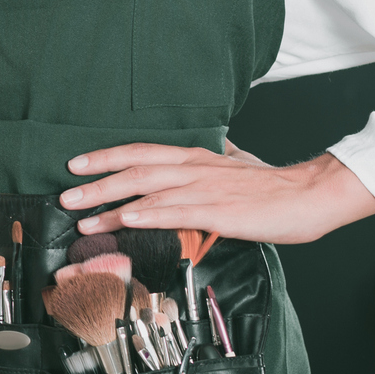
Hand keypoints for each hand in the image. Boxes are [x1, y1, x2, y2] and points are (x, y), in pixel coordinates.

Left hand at [58, 140, 374, 245]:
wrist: (311, 194)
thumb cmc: (273, 185)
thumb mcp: (234, 165)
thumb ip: (210, 163)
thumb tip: (204, 154)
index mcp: (196, 158)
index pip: (141, 152)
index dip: (105, 157)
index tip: (75, 164)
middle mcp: (195, 168)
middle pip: (135, 170)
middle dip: (96, 183)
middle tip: (63, 194)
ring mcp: (206, 189)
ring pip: (149, 193)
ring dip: (111, 206)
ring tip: (83, 219)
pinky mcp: (220, 211)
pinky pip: (177, 212)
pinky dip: (148, 215)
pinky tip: (127, 221)